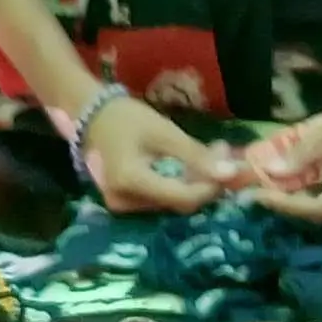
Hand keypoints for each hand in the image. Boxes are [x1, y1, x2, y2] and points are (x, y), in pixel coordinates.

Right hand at [81, 94, 237, 214]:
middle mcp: (124, 202)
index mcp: (130, 182)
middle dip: (205, 181)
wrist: (91, 115)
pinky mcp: (125, 203)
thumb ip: (196, 155)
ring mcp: (122, 206)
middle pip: (178, 203)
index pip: (182, 198)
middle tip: (221, 153)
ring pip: (171, 202)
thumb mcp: (164, 131)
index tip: (230, 166)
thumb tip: (230, 173)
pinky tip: (189, 165)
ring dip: (194, 182)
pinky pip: (160, 199)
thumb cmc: (125, 118)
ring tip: (208, 155)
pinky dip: (178, 183)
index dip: (210, 187)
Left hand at [239, 89, 321, 222]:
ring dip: (303, 203)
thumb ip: (304, 153)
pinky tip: (301, 187)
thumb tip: (273, 171)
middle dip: (291, 204)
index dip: (286, 205)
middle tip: (262, 192)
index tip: (258, 196)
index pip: (318, 208)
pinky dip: (319, 198)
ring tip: (276, 190)